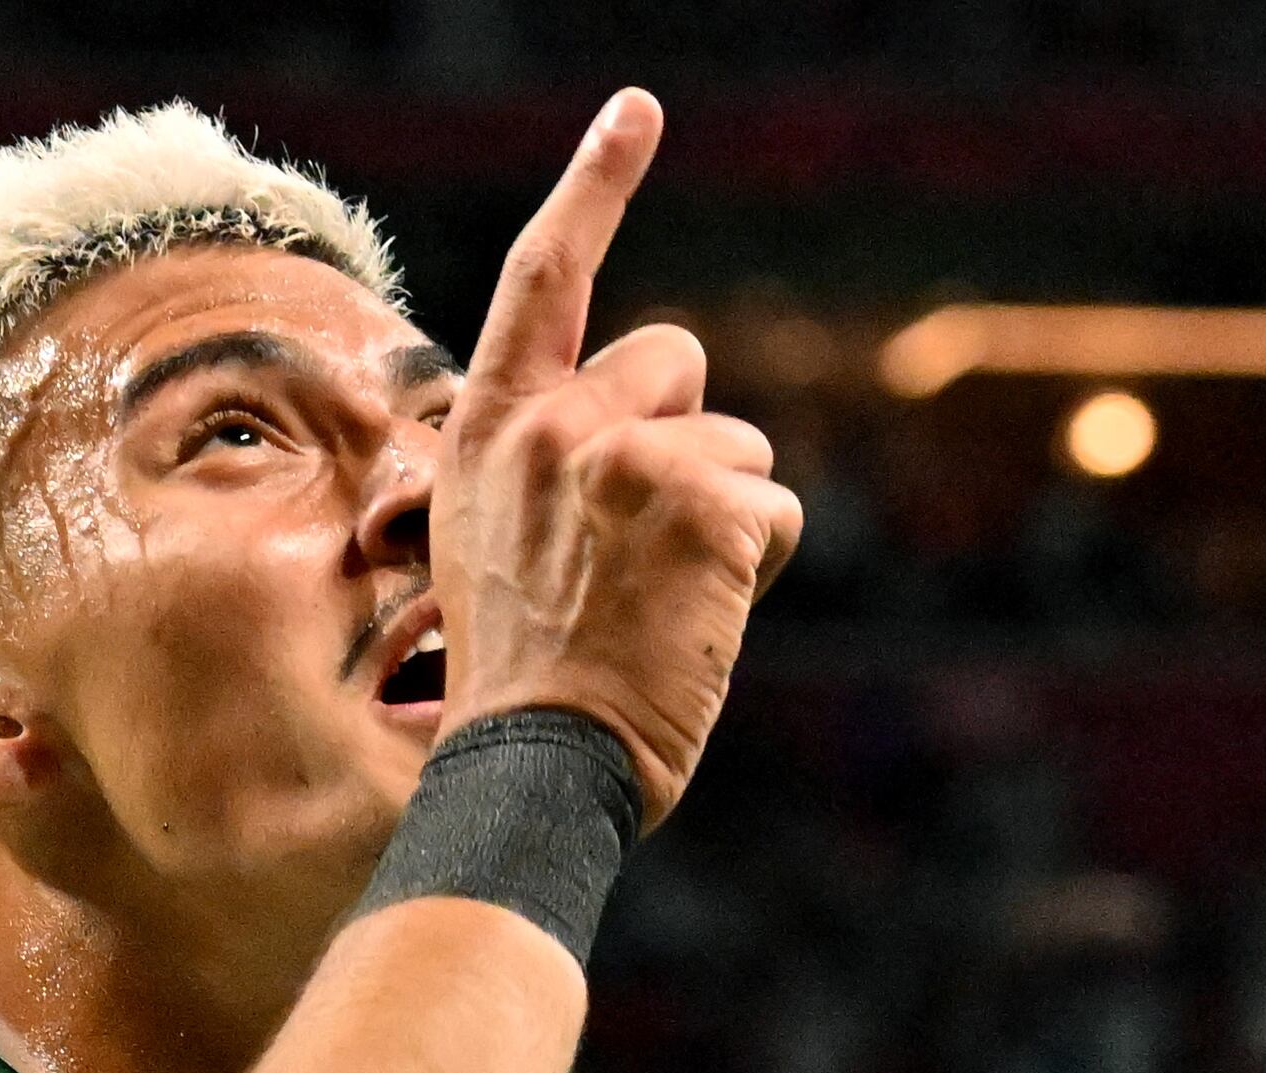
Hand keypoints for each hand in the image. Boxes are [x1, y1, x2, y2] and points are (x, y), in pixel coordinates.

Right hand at [432, 89, 803, 831]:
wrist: (533, 769)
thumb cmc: (523, 686)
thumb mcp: (494, 549)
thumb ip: (545, 468)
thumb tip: (639, 436)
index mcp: (491, 428)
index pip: (547, 278)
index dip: (596, 184)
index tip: (639, 110)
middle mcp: (555, 424)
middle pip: (677, 363)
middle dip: (688, 437)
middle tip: (641, 549)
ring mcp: (629, 458)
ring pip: (738, 448)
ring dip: (725, 522)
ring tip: (660, 605)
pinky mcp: (703, 506)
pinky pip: (774, 510)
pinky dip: (756, 569)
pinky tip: (696, 622)